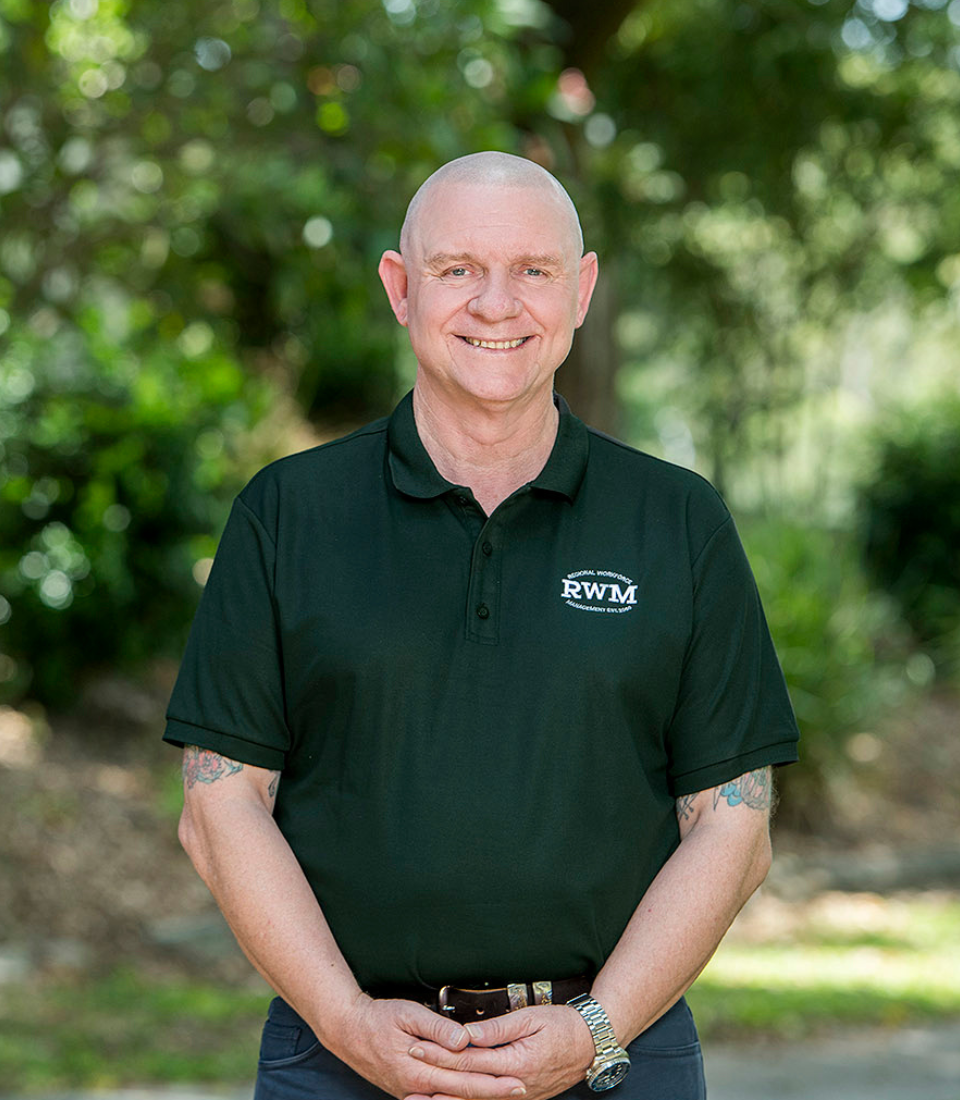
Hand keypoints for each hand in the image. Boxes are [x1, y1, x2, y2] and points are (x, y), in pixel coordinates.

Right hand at [331, 994, 527, 1099]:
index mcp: (419, 1070)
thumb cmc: (377, 1019)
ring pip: (451, 1099)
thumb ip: (437, 1029)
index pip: (464, 1081)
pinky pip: (439, 1097)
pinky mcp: (409, 1089)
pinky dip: (458, 1096)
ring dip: (478, 1096)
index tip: (516, 1080)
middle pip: (462, 1095)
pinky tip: (471, 1093)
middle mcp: (417, 1087)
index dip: (492, 1083)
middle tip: (520, 1089)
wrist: (348, 1031)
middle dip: (493, 1093)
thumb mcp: (408, 1014)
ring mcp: (412, 1091)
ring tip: (503, 1091)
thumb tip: (464, 1040)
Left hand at [403, 1004, 594, 1099]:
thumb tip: (467, 1034)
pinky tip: (450, 1099)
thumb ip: (496, 1029)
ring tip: (418, 1096)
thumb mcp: (530, 1018)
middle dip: (436, 1077)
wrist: (590, 1044)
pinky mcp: (521, 1097)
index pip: (469, 1061)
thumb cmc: (563, 1026)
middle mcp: (515, 1087)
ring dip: (447, 1098)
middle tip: (410, 1067)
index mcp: (516, 1064)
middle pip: (468, 1085)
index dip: (441, 1054)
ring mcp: (518, 1096)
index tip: (418, 1045)